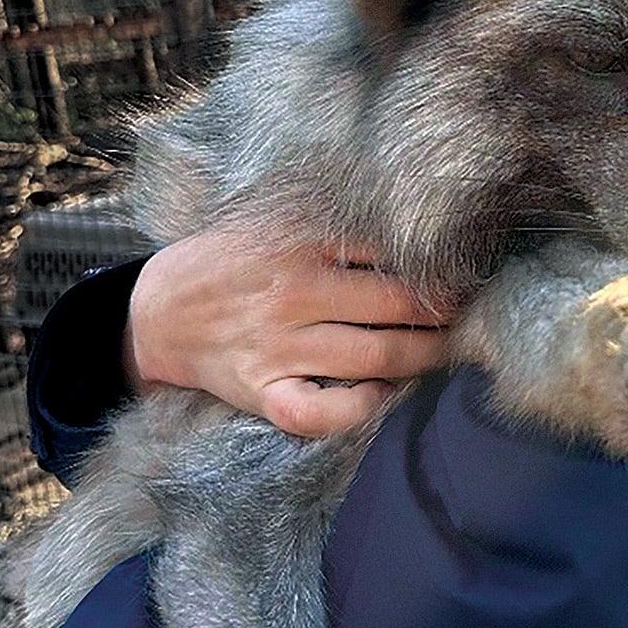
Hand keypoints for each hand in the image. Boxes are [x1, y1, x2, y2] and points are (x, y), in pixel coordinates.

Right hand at [124, 226, 453, 436]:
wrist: (157, 313)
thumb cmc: (225, 262)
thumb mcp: (269, 220)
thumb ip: (327, 216)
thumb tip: (401, 215)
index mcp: (298, 243)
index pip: (389, 252)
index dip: (437, 264)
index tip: (465, 271)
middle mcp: (292, 293)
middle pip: (396, 304)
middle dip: (445, 312)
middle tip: (471, 315)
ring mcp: (278, 346)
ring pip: (376, 357)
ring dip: (425, 356)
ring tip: (450, 350)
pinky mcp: (262, 391)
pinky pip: (323, 413)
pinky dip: (361, 408)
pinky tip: (381, 394)